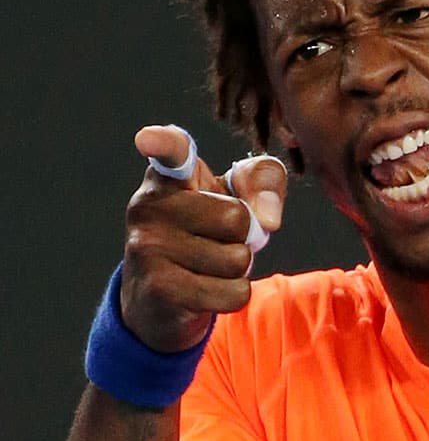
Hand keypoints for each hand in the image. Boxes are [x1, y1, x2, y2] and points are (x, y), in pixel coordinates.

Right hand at [121, 125, 286, 351]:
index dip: (163, 142)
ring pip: (237, 260)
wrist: (159, 301)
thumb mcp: (232, 198)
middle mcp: (148, 207)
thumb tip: (268, 219)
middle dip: (242, 237)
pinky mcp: (161, 291)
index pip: (171, 153)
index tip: (149, 139)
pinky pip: (233, 293)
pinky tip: (206, 292)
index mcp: (166, 178)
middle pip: (237, 218)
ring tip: (207, 268)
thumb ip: (263, 183)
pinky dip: (233, 296)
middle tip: (215, 242)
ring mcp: (148, 249)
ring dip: (236, 270)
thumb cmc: (204, 236)